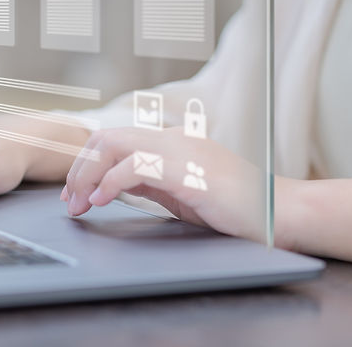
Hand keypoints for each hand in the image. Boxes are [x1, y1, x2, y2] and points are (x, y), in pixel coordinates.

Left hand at [62, 127, 265, 240]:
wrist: (281, 214)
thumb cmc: (236, 208)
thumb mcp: (181, 192)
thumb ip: (150, 181)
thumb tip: (110, 186)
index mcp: (171, 142)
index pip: (114, 138)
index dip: (86, 165)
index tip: (74, 196)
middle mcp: (173, 138)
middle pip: (106, 137)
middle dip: (79, 169)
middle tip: (70, 203)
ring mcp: (181, 150)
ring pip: (114, 145)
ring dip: (88, 176)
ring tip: (81, 205)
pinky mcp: (188, 170)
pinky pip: (136, 166)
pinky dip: (110, 182)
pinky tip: (102, 201)